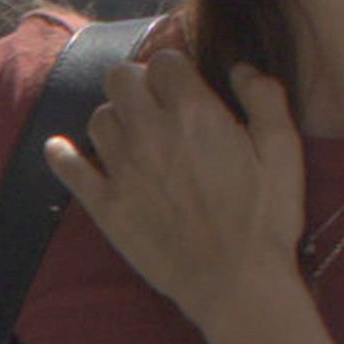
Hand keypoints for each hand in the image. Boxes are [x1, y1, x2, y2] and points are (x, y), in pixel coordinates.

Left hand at [47, 42, 303, 329]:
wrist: (235, 282)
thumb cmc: (266, 218)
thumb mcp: (284, 150)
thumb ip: (265, 98)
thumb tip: (241, 69)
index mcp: (193, 113)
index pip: (164, 61)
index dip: (175, 70)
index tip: (184, 87)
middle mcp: (150, 133)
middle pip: (120, 78)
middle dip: (137, 83)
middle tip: (154, 104)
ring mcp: (122, 170)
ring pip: (98, 118)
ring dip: (115, 119)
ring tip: (133, 135)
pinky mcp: (106, 206)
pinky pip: (70, 169)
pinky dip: (62, 155)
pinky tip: (60, 149)